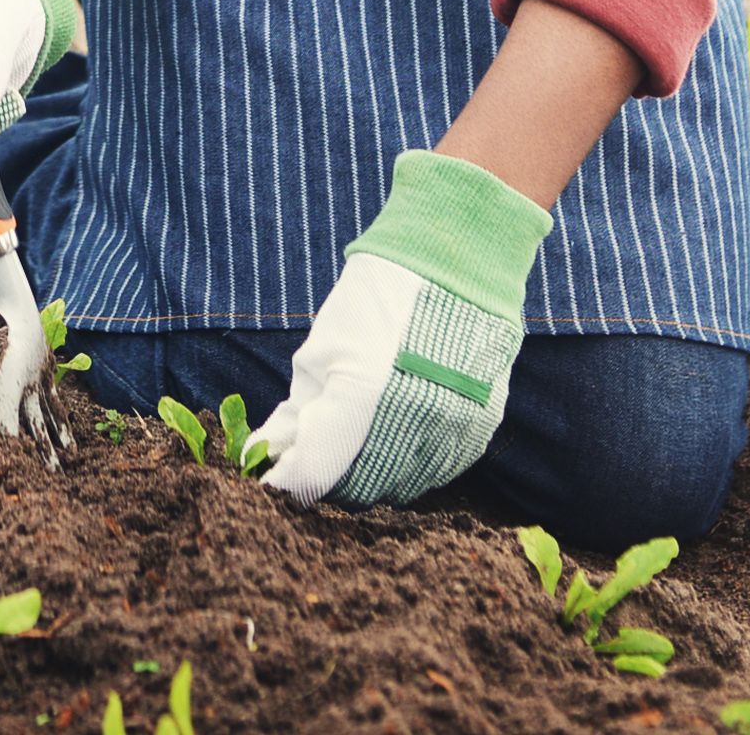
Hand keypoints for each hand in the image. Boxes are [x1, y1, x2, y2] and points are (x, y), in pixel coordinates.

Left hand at [257, 151, 551, 506]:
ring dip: (368, 474)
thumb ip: (298, 415)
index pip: (312, 476)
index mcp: (361, 401)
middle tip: (311, 454)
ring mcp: (452, 431)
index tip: (273, 472)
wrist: (455, 259)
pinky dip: (409, 465)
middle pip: (355, 489)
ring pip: (399, 488)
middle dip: (325, 477)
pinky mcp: (479, 428)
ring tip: (352, 444)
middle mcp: (412, 425)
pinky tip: (394, 438)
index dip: (287, 479)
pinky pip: (437, 471)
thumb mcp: (322, 351)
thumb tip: (270, 453)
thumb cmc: (375, 297)